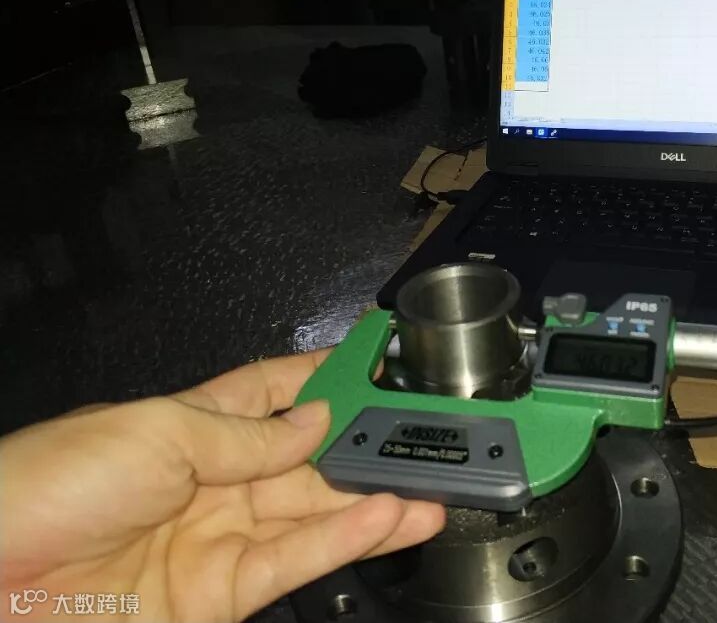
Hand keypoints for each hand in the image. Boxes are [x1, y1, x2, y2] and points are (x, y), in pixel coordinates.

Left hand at [0, 351, 445, 621]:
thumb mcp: (157, 432)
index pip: (275, 390)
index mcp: (190, 424)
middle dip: (364, 439)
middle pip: (307, 454)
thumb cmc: (46, 487)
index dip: (326, 374)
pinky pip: (298, 561)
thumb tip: (314, 418)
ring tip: (434, 479)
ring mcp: (220, 538)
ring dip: (375, 495)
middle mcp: (213, 480)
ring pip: (315, 510)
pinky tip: (391, 517)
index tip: (378, 359)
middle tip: (424, 428)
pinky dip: (349, 538)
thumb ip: (247, 434)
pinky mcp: (223, 595)